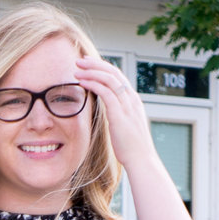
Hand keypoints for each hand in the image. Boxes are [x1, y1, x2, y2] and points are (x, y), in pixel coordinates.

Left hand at [75, 55, 154, 171]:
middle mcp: (132, 99)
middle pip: (114, 73)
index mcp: (133, 101)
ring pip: (109, 79)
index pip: (118, 77)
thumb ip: (118, 114)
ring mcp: (127, 106)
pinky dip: (93, 84)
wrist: (141, 160)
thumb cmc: (132, 147)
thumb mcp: (125, 125)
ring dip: (91, 72)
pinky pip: (106, 92)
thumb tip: (109, 110)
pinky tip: (82, 82)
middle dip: (95, 64)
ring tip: (77, 69)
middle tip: (80, 60)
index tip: (89, 64)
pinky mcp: (120, 114)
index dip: (103, 68)